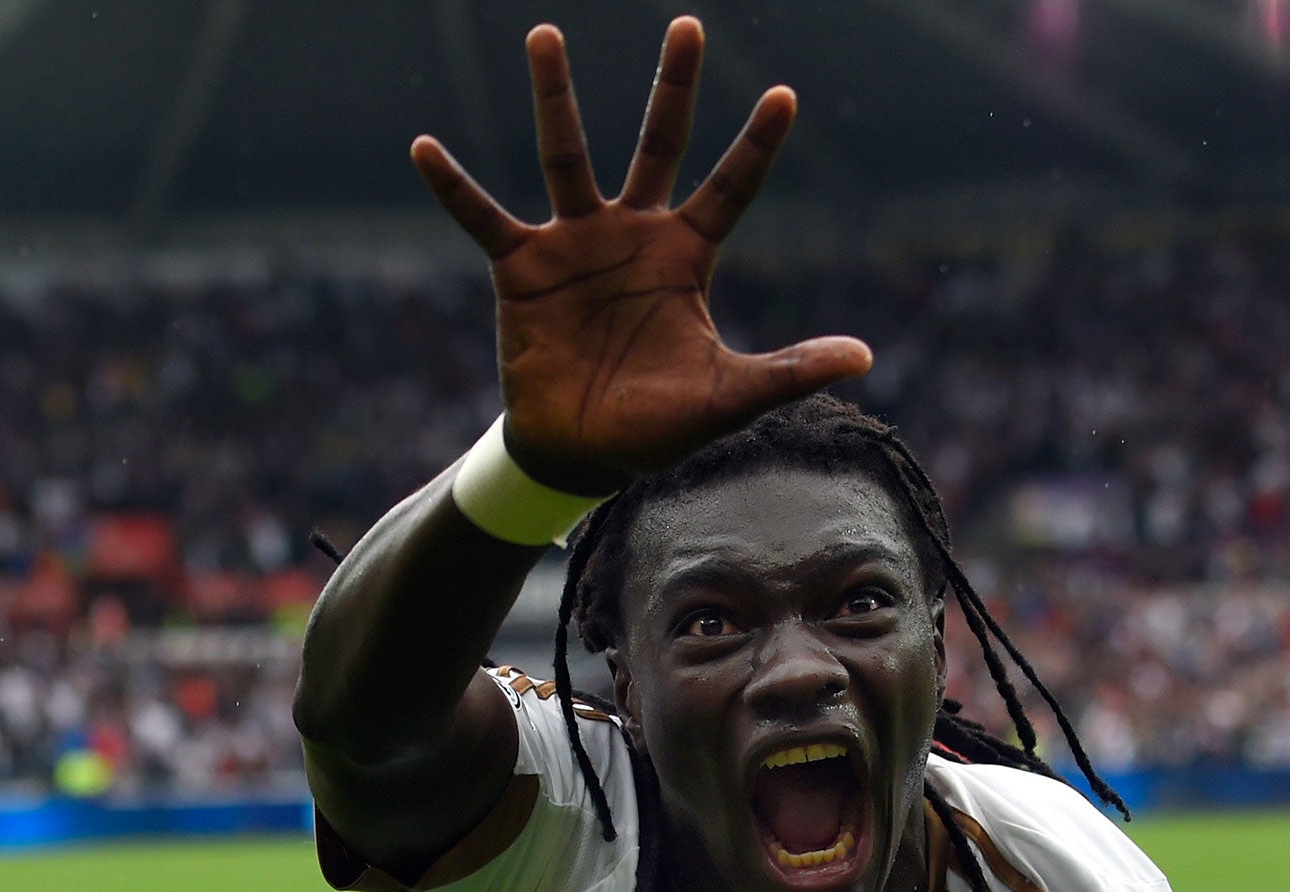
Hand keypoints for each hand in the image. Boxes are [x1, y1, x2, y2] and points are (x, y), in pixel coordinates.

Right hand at [410, 18, 871, 492]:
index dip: (756, 145)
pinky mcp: (521, 268)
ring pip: (566, 156)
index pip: (729, 189)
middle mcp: (633, 235)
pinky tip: (424, 147)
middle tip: (688, 24)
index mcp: (685, 258)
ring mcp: (575, 244)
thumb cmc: (658, 425)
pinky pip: (483, 217)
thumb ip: (791, 371)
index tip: (785, 94)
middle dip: (673, 87)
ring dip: (557, 98)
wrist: (583, 452)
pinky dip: (453, 187)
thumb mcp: (730, 397)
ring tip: (546, 34)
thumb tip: (866, 356)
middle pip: (657, 144)